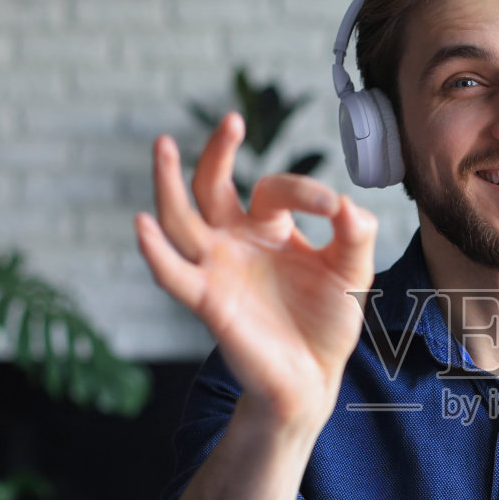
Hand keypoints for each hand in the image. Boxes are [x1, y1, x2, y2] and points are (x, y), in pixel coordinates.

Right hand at [135, 113, 377, 427]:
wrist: (314, 379)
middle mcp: (235, 242)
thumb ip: (357, 234)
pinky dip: (154, 252)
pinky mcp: (207, 302)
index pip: (274, 189)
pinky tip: (141, 225)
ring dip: (166, 183)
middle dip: (216, 151)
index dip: (304, 190)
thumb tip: (346, 204)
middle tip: (232, 119)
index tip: (334, 207)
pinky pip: (173, 274)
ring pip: (179, 218)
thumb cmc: (327, 322)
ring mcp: (217, 269)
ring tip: (162, 146)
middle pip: (211, 186)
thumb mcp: (352, 271)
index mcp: (269, 229)